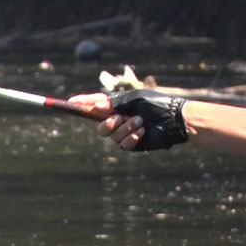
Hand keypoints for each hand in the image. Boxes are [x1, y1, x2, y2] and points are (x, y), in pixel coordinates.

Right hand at [68, 90, 187, 150]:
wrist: (175, 119)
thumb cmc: (156, 104)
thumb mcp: (133, 100)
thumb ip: (113, 103)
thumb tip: (94, 107)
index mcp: (117, 106)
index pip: (95, 105)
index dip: (82, 104)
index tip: (70, 102)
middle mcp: (119, 119)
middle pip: (100, 127)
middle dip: (107, 124)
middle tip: (116, 118)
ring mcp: (126, 133)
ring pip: (113, 136)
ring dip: (125, 128)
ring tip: (140, 121)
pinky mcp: (134, 144)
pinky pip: (124, 145)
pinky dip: (131, 138)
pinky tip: (142, 132)